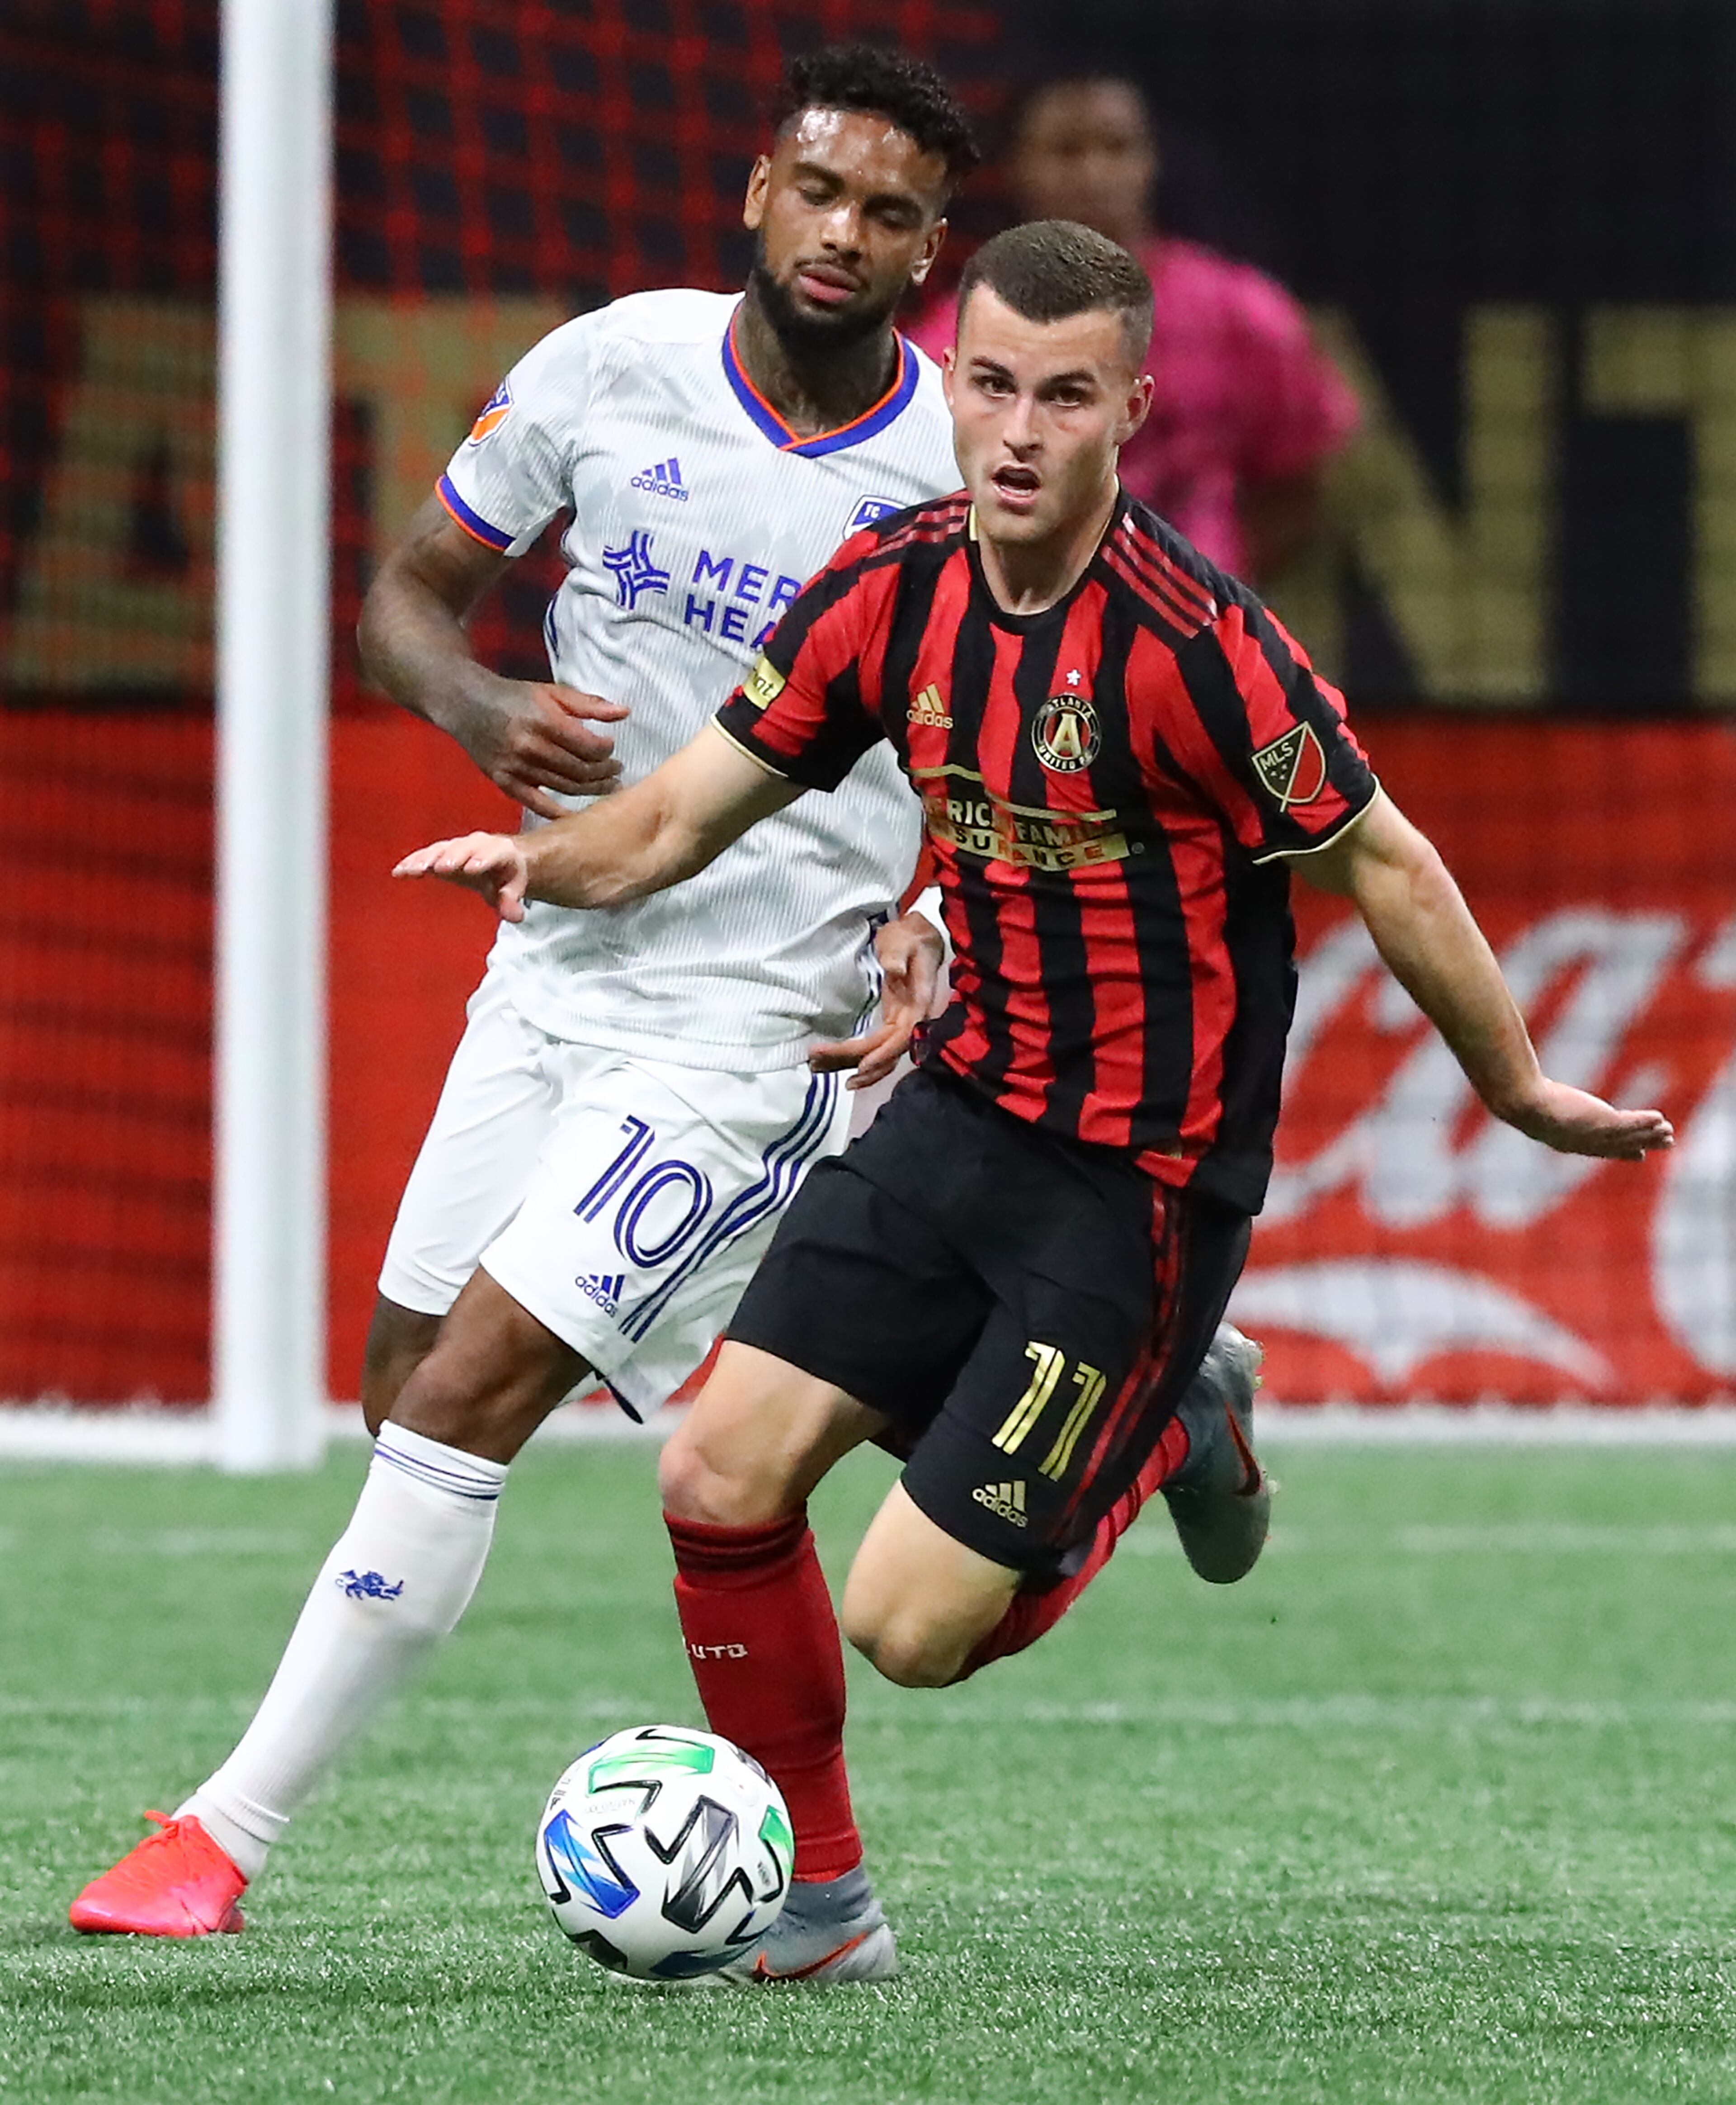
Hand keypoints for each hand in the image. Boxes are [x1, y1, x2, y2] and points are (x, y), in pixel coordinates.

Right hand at [393, 832, 531, 921]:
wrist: (498, 860)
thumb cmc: (505, 875)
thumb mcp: (513, 888)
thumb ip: (511, 901)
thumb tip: (515, 916)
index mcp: (500, 850)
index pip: (492, 853)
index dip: (482, 859)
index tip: (471, 869)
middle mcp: (477, 843)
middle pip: (463, 849)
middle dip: (452, 857)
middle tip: (440, 868)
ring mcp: (457, 847)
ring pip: (441, 850)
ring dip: (426, 859)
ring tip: (412, 869)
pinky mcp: (441, 853)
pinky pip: (426, 855)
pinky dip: (413, 862)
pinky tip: (399, 872)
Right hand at [456, 678, 627, 817]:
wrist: (466, 704)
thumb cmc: (514, 697)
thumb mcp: (552, 692)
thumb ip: (589, 704)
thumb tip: (625, 712)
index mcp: (544, 722)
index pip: (589, 747)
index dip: (606, 750)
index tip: (611, 748)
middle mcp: (530, 748)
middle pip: (580, 771)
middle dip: (604, 773)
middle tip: (616, 771)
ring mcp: (516, 768)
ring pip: (564, 788)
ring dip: (591, 790)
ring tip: (607, 786)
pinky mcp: (504, 782)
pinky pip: (537, 804)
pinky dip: (558, 812)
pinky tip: (577, 814)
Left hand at [809, 912, 946, 1090]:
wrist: (918, 937)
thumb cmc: (910, 939)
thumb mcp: (903, 942)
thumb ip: (898, 956)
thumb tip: (894, 971)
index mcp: (918, 1005)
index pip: (901, 1037)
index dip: (883, 1054)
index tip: (861, 1065)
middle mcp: (911, 1021)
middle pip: (884, 1052)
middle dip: (853, 1060)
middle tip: (818, 1062)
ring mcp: (900, 1024)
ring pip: (879, 1055)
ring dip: (851, 1065)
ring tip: (818, 1068)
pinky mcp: (890, 1023)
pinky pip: (875, 1048)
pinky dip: (855, 1058)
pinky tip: (834, 1065)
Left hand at [1494, 1078, 1673, 1160]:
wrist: (1523, 1103)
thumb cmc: (1520, 1100)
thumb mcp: (1532, 1106)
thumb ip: (1540, 1104)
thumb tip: (1527, 1093)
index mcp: (1567, 1142)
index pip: (1600, 1149)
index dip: (1620, 1152)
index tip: (1638, 1154)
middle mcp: (1584, 1143)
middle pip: (1620, 1146)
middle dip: (1643, 1144)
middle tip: (1665, 1143)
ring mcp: (1594, 1134)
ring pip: (1629, 1137)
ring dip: (1650, 1135)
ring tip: (1669, 1133)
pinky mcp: (1603, 1122)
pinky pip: (1630, 1124)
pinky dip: (1645, 1122)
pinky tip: (1659, 1117)